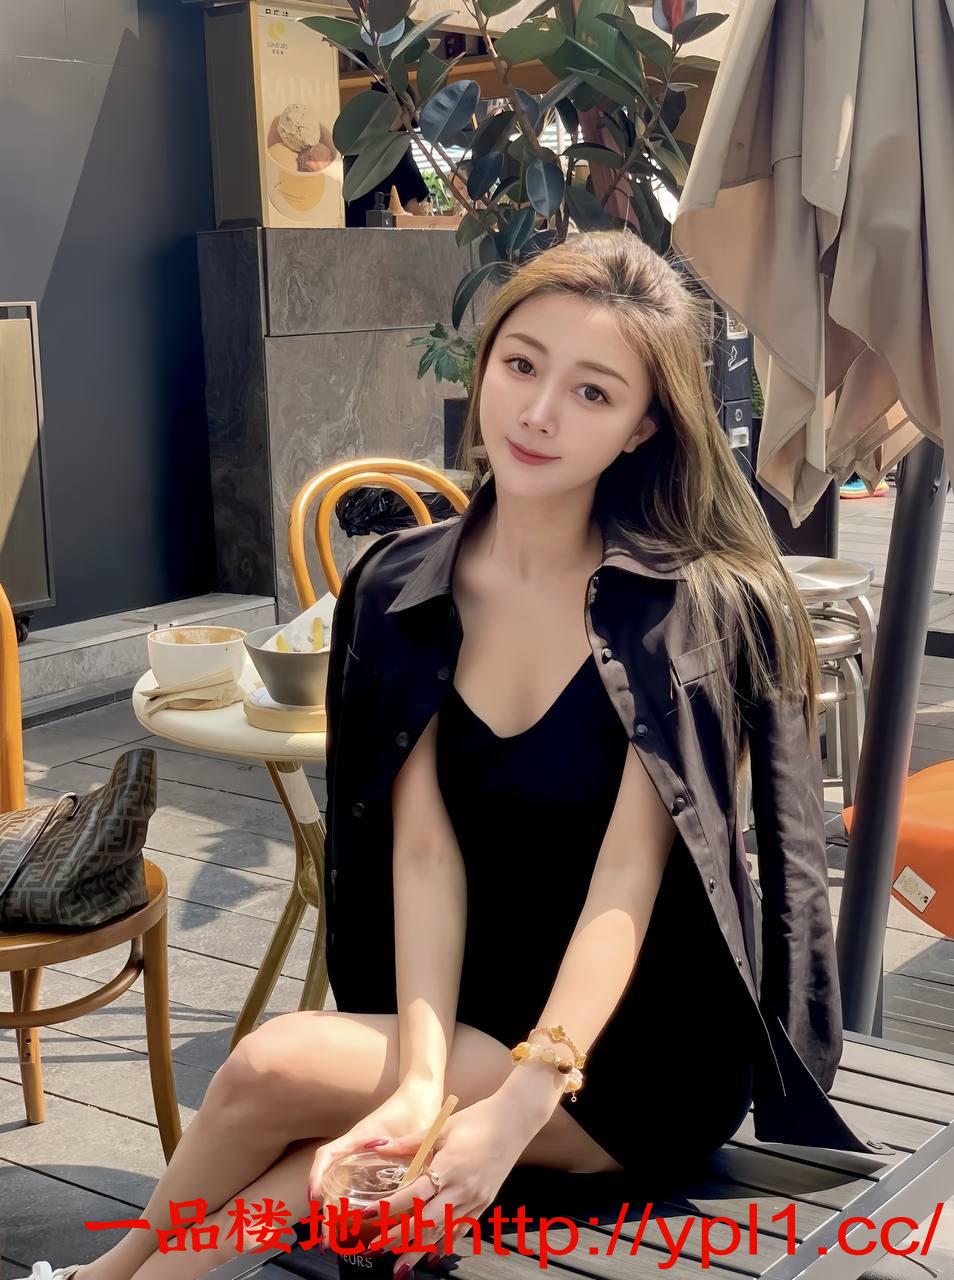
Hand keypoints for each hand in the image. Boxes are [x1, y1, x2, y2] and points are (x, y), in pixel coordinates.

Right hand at [308, 1077, 443, 1239]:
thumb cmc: (416, 1110)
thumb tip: (415, 1191)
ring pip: (339, 1188)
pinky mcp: (372, 1167)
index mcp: (360, 1138)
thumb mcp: (416, 1134)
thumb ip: (415, 1156)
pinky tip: (355, 1230)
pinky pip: (352, 1189)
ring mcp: (360, 1159)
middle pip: (330, 1180)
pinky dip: (348, 1208)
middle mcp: (355, 1150)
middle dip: (326, 1211)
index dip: (318, 1175)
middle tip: (327, 1242)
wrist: (422, 1095)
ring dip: (335, 1214)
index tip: (314, 1198)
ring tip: (335, 1243)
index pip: (328, 1154)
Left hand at [369, 1096, 536, 1273]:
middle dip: (401, 1237)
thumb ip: (410, 1142)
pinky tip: (432, 1254)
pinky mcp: (485, 1203)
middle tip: (378, 1249)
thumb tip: (381, 1146)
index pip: (414, 1194)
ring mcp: (476, 1199)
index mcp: (450, 1167)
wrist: (514, 1121)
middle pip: (427, 1221)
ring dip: (420, 1248)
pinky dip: (446, 1243)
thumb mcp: (442, 1127)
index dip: (391, 1208)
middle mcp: (463, 1188)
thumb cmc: (478, 1119)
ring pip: (443, 1231)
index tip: (370, 1216)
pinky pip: (462, 1229)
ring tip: (401, 1265)